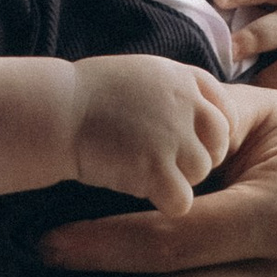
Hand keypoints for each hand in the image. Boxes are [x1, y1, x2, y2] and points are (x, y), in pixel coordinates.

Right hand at [67, 56, 241, 214]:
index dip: (213, 130)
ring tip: (142, 171)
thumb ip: (171, 90)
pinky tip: (141, 191)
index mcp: (181, 77)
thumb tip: (192, 112)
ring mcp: (172, 135)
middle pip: (218, 141)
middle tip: (166, 163)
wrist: (53, 110)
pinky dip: (165, 203)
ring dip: (177, 178)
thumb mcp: (137, 74)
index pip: (223, 107)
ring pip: (201, 172)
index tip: (197, 143)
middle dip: (199, 156)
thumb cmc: (85, 95)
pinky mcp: (156, 168)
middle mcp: (184, 103)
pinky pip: (182, 200)